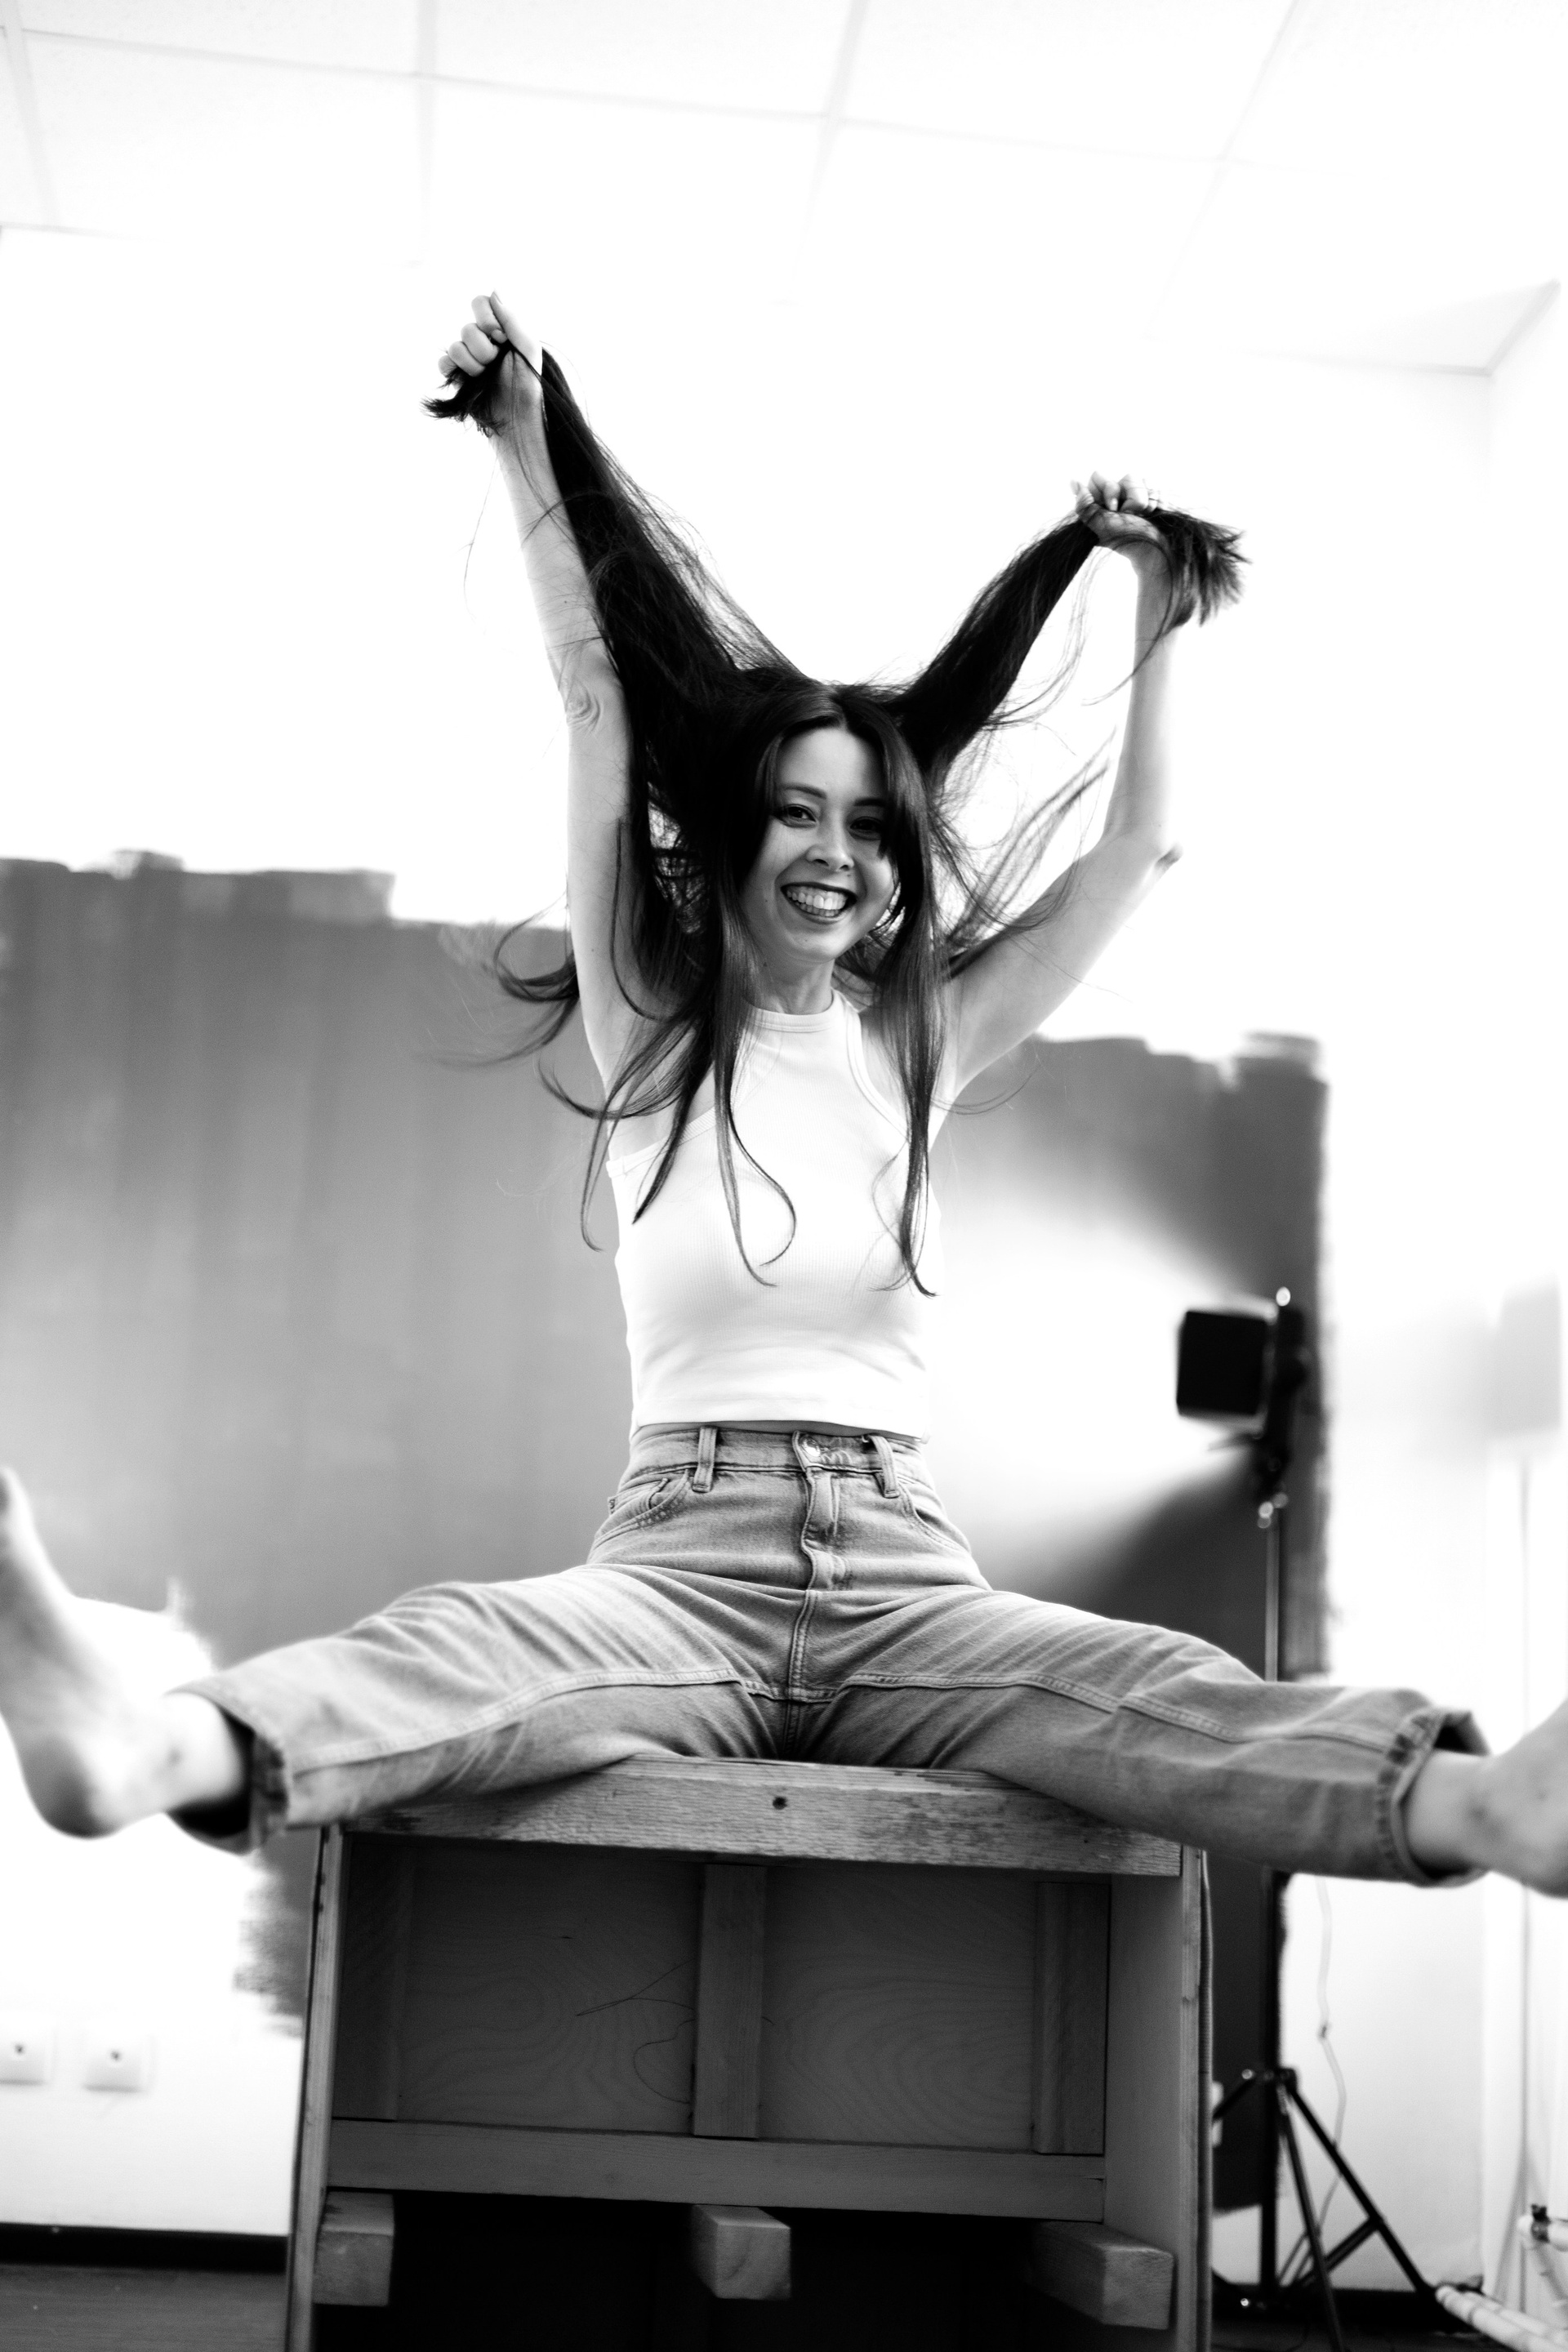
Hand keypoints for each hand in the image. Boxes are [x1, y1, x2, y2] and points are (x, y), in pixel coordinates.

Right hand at [437, 292, 542, 435]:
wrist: (517, 417)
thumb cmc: (527, 383)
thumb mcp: (528, 347)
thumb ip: (512, 318)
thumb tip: (494, 289)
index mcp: (500, 329)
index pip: (480, 303)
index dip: (486, 318)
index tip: (500, 336)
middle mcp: (482, 340)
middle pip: (467, 328)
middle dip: (483, 348)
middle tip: (496, 362)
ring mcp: (468, 357)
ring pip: (456, 346)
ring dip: (473, 364)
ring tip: (486, 377)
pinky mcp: (456, 375)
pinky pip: (444, 362)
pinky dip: (456, 370)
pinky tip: (469, 379)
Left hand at [1072, 472, 1168, 585]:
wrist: (1155, 549)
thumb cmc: (1126, 540)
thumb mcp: (1100, 525)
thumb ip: (1085, 505)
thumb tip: (1074, 482)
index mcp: (1099, 504)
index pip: (1097, 478)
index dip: (1106, 489)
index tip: (1111, 508)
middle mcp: (1115, 497)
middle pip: (1121, 477)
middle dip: (1127, 497)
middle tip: (1127, 515)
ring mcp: (1133, 495)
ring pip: (1136, 478)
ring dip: (1141, 501)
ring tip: (1142, 516)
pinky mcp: (1150, 495)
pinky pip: (1151, 484)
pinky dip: (1154, 500)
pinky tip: (1151, 513)